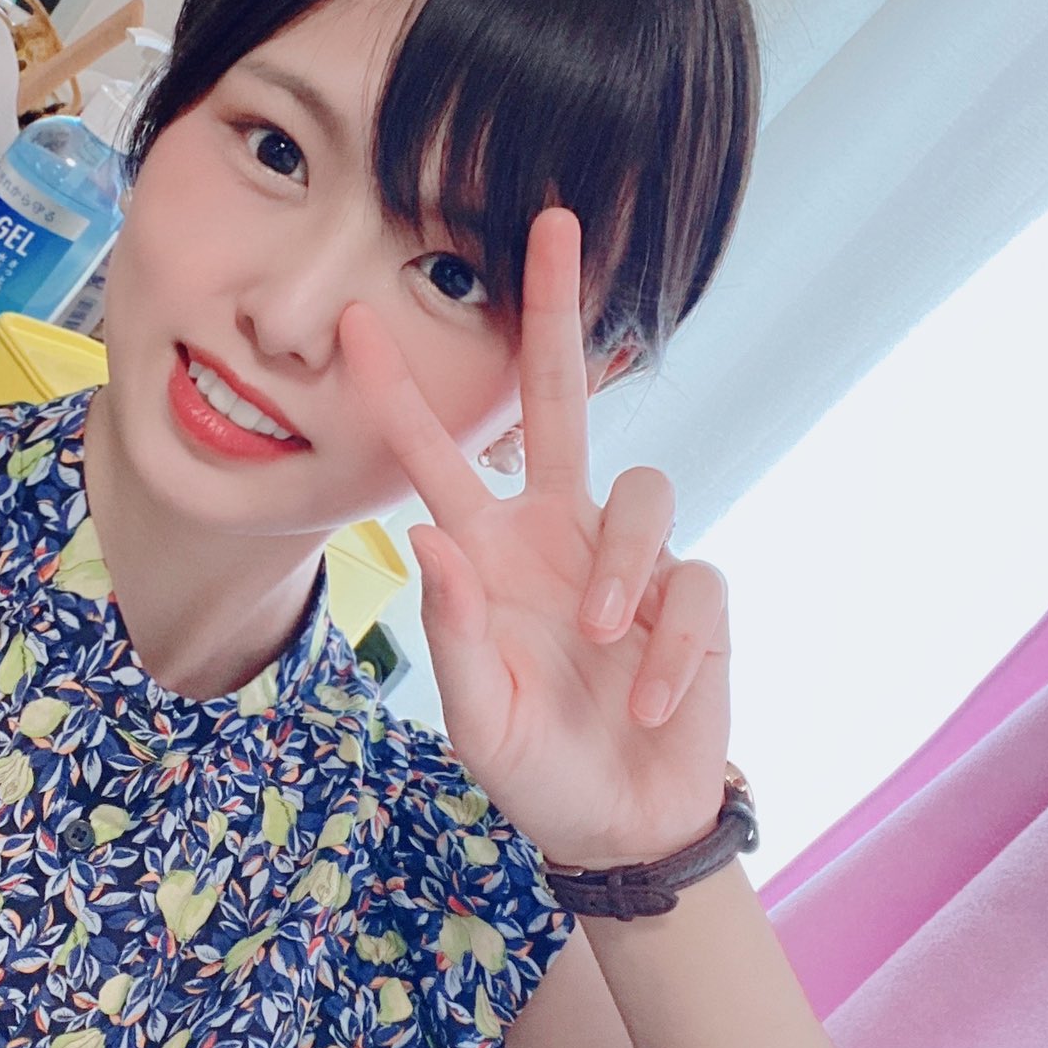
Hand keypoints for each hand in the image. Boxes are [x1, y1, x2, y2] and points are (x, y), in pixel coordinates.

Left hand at [340, 209, 732, 870]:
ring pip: (647, 491)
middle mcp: (557, 533)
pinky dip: (671, 644)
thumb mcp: (476, 717)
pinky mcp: (693, 599)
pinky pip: (692, 585)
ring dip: (622, 565)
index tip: (354, 322)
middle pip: (559, 400)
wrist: (618, 827)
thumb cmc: (534, 767)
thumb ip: (452, 631)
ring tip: (601, 641)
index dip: (401, 394)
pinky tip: (651, 696)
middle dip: (555, 313)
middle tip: (551, 221)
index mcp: (490, 552)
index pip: (442, 456)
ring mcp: (628, 560)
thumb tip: (433, 535)